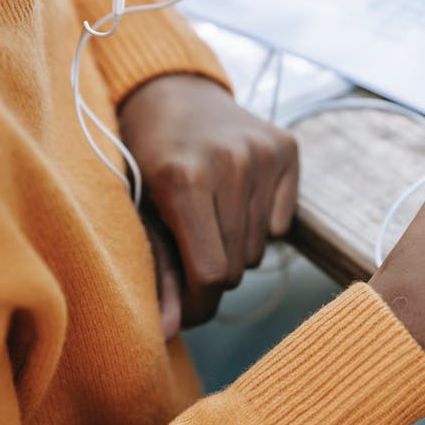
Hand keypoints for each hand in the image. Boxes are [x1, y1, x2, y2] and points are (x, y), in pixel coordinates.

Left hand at [120, 75, 299, 327]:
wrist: (169, 90)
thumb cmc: (143, 157)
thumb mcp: (138, 211)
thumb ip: (158, 273)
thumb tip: (169, 334)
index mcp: (184, 179)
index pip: (209, 274)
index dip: (198, 304)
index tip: (186, 309)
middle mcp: (230, 162)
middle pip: (235, 268)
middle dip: (212, 274)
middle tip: (189, 250)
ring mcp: (262, 153)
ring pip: (258, 251)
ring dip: (234, 249)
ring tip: (208, 218)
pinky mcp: (286, 148)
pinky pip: (280, 225)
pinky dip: (259, 225)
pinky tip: (234, 198)